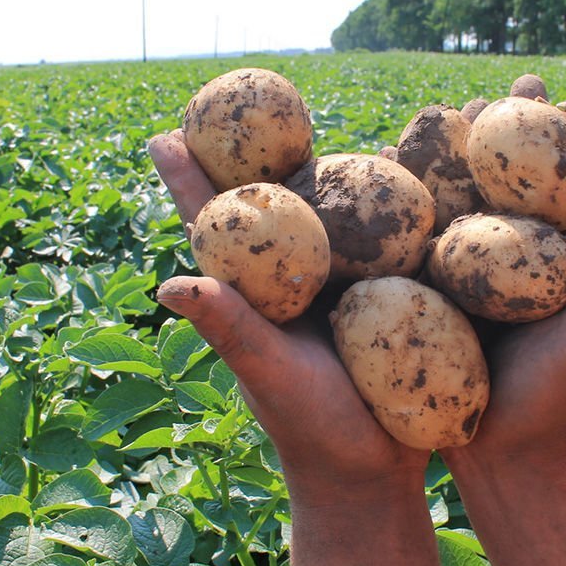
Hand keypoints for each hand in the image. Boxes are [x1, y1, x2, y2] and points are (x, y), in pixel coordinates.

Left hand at [148, 130, 430, 498]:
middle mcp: (297, 278)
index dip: (189, 180)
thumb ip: (228, 328)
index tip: (164, 134)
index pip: (214, 227)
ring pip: (336, 209)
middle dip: (258, 150)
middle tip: (243, 98)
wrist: (379, 467)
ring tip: (319, 111)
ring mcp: (345, 280)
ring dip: (330, 162)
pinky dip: (392, 197)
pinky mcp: (390, 288)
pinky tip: (401, 157)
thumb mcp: (268, 374)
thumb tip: (164, 283)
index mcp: (257, 292)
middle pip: (274, 203)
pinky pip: (390, 233)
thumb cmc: (314, 428)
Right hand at [443, 77, 565, 466]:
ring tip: (463, 105)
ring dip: (471, 148)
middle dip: (529, 125)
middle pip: (530, 174)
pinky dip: (420, 193)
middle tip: (523, 78)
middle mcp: (527, 252)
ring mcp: (482, 266)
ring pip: (475, 191)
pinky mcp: (442, 283)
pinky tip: (401, 162)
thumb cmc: (559, 393)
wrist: (504, 447)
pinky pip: (429, 228)